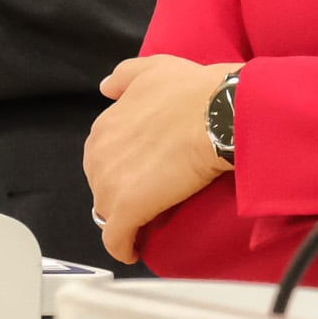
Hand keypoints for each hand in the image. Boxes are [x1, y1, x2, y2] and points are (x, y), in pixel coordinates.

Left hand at [86, 53, 236, 262]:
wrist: (219, 115)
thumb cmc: (194, 90)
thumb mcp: (153, 68)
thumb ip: (123, 77)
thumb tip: (105, 87)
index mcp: (104, 127)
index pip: (104, 157)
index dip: (124, 165)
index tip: (144, 170)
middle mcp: (98, 156)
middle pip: (103, 186)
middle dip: (122, 192)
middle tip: (153, 193)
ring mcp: (110, 185)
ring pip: (109, 213)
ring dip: (125, 218)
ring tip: (150, 219)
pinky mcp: (127, 211)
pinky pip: (116, 239)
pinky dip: (123, 246)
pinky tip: (134, 250)